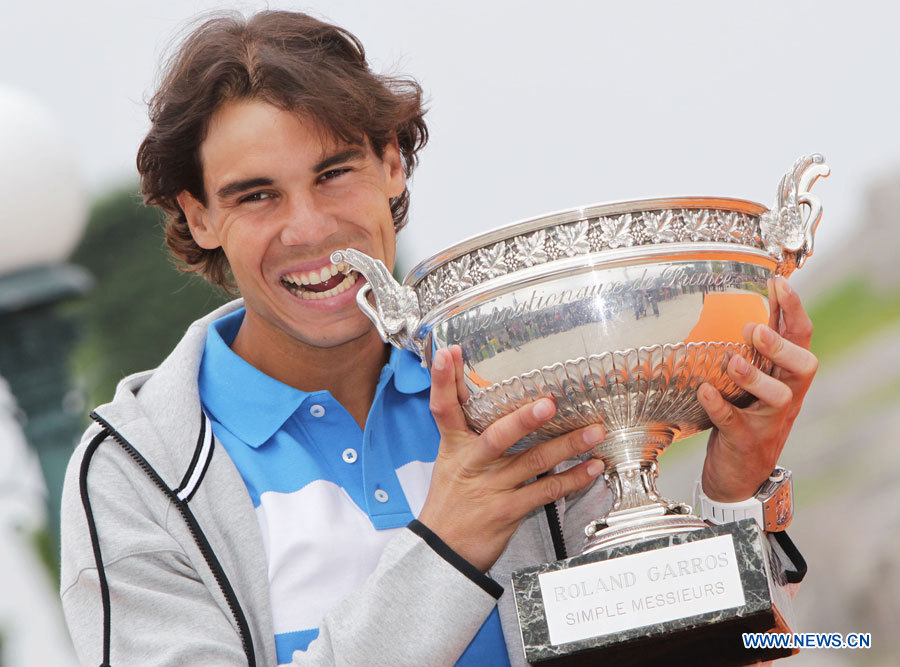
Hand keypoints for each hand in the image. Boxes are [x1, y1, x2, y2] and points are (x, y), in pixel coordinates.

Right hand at [418, 345, 604, 571]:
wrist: (442, 550)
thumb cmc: (451, 500)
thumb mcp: (451, 460)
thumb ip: (469, 430)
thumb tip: (489, 395)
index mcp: (454, 446)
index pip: (444, 408)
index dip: (443, 380)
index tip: (448, 353)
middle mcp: (472, 464)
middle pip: (497, 437)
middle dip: (523, 419)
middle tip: (549, 403)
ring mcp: (491, 488)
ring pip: (532, 462)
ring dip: (566, 445)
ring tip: (594, 431)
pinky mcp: (508, 511)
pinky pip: (546, 492)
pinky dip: (572, 479)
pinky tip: (592, 467)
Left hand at [698, 277, 817, 500]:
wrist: (738, 475)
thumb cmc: (744, 417)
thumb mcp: (753, 381)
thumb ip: (752, 349)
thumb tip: (743, 305)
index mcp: (788, 375)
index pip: (801, 336)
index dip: (793, 309)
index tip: (777, 283)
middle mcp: (787, 395)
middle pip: (803, 365)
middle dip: (781, 345)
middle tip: (753, 329)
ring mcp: (769, 420)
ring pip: (777, 396)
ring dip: (754, 376)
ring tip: (731, 361)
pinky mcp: (746, 440)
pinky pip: (735, 421)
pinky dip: (719, 405)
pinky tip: (703, 391)